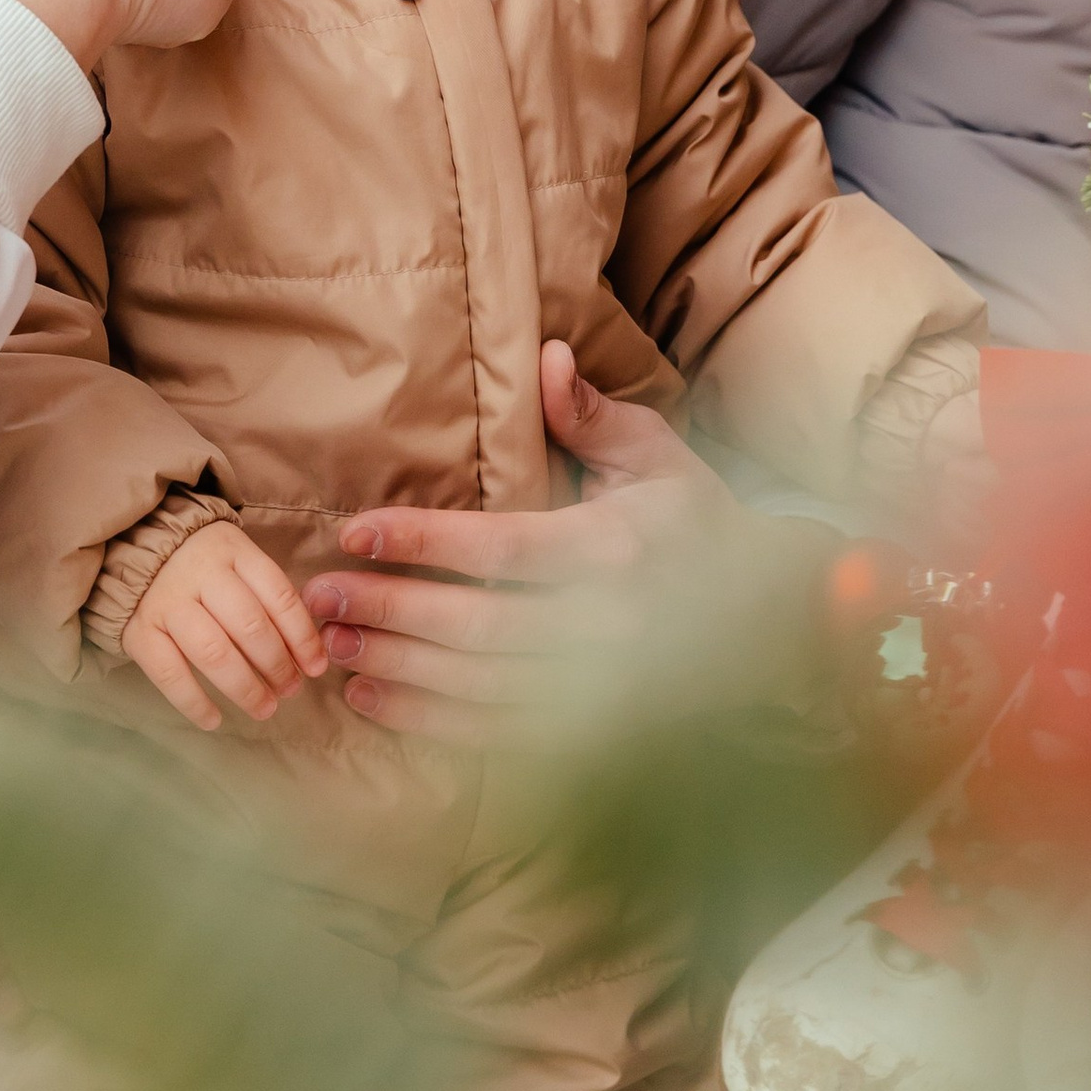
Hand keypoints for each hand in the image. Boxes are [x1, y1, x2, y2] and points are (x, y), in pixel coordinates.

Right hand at [122, 518, 330, 731]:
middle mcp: (200, 573)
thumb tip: (306, 655)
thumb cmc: (202, 564)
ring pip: (214, 652)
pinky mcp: (139, 630)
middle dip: (277, 666)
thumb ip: (268, 598)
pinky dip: (193, 702)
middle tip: (290, 690)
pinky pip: (169, 673)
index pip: (278, 595)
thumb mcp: (237, 561)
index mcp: (233, 551)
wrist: (134, 550)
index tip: (315, 668)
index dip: (302, 637)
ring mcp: (167, 601)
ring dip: (245, 688)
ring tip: (264, 708)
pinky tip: (214, 720)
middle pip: (249, 626)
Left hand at [300, 344, 833, 750]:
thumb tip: (545, 357)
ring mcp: (600, 689)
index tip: (356, 533)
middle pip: (478, 626)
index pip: (501, 550)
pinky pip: (496, 733)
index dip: (423, 542)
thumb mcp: (657, 455)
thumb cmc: (695, 523)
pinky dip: (428, 720)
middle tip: (317, 597)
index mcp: (615, 550)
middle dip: (389, 612)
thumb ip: (592, 415)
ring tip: (327, 645)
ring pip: (479, 686)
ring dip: (396, 669)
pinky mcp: (592, 730)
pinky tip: (371, 697)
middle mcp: (606, 626)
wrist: (773, 623)